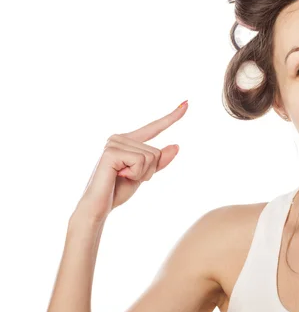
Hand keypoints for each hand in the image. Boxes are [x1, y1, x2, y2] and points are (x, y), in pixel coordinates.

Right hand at [75, 100, 187, 222]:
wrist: (99, 207)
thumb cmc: (118, 190)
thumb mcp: (144, 174)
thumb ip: (159, 161)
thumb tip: (177, 145)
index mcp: (127, 140)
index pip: (154, 127)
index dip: (172, 117)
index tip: (187, 103)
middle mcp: (119, 138)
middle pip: (156, 152)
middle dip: (149, 171)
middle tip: (128, 177)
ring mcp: (114, 143)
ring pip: (150, 157)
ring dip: (141, 173)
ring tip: (122, 177)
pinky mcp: (111, 152)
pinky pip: (141, 161)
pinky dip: (135, 174)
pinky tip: (119, 176)